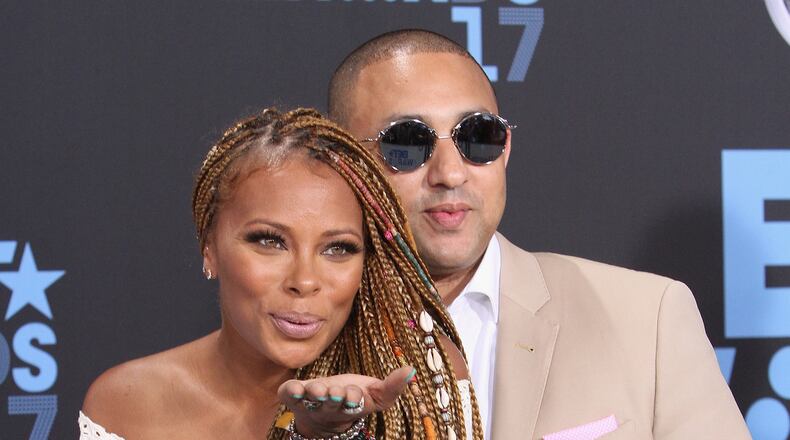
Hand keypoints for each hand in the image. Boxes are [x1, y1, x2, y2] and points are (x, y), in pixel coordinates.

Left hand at [278, 365, 414, 436]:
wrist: (322, 416)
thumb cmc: (352, 399)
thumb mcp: (376, 395)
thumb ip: (393, 386)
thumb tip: (411, 370)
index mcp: (350, 405)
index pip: (353, 403)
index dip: (352, 399)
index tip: (355, 395)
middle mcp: (329, 406)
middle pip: (331, 403)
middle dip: (333, 397)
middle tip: (335, 393)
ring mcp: (310, 401)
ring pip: (310, 400)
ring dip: (313, 394)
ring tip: (316, 390)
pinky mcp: (293, 395)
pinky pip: (288, 395)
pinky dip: (290, 391)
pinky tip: (293, 387)